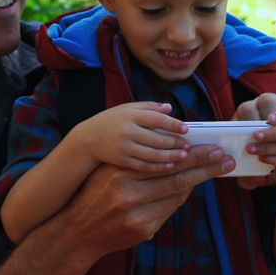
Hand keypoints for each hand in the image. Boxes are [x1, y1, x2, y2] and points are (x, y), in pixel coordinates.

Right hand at [59, 145, 234, 255]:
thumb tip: (174, 150)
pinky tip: (191, 187)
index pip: (165, 161)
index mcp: (119, 173)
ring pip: (176, 195)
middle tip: (225, 158)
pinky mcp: (142, 231)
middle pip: (177, 178)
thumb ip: (136, 161)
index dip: (192, 154)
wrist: (76, 231)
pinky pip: (168, 211)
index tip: (211, 146)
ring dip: (199, 181)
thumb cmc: (93, 194)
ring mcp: (137, 215)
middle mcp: (128, 194)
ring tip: (217, 169)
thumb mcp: (108, 171)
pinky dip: (180, 198)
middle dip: (205, 166)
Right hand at [73, 101, 190, 171]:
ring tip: (183, 156)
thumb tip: (169, 108)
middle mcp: (126, 131)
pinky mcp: (121, 161)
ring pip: (152, 154)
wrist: (87, 139)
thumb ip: (148, 108)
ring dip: (170, 156)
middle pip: (156, 139)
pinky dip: (158, 167)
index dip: (172, 124)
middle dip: (175, 143)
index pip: (156, 119)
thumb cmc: (111, 121)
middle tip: (188, 145)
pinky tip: (170, 166)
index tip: (185, 129)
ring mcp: (123, 147)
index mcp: (129, 115)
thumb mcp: (126, 109)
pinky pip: (144, 165)